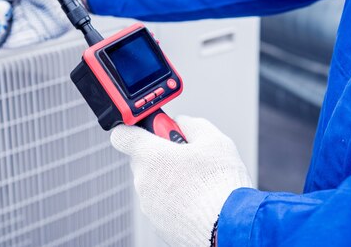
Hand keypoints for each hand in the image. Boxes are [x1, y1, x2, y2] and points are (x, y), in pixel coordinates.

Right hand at [0, 0, 79, 47]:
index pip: (1, 3)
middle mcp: (26, 9)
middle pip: (4, 18)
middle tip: (2, 11)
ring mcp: (33, 22)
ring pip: (11, 30)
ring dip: (0, 30)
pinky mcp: (40, 34)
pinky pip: (23, 40)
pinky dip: (11, 42)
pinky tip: (0, 42)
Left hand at [111, 116, 252, 246]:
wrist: (228, 227)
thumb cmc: (220, 185)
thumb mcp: (214, 139)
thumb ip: (191, 124)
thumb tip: (181, 123)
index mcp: (150, 156)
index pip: (121, 135)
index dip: (133, 129)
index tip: (149, 129)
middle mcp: (142, 181)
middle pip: (143, 159)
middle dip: (161, 154)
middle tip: (187, 156)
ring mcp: (148, 205)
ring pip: (153, 183)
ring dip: (169, 178)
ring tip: (198, 183)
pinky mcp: (157, 224)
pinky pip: (161, 204)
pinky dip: (174, 200)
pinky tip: (197, 201)